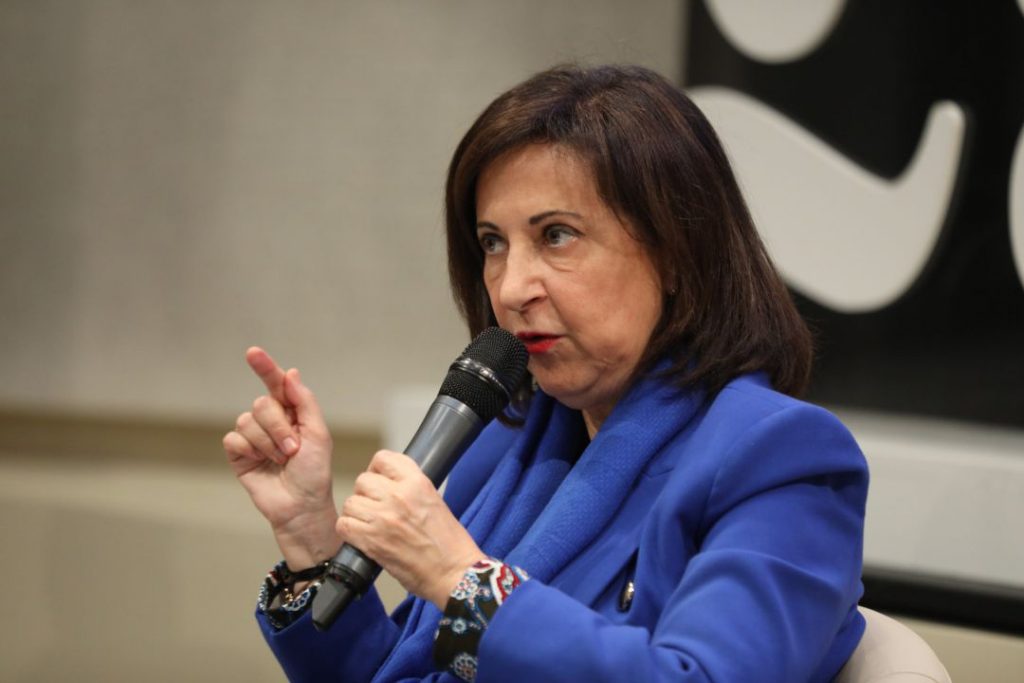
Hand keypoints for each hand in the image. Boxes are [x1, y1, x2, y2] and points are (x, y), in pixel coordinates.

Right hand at [223, 347, 341, 568]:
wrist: (300, 505)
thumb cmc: (314, 471)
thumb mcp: (318, 434)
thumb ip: (305, 402)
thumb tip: (290, 373)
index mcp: (292, 412)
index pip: (276, 383)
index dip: (265, 367)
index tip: (253, 352)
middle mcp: (271, 420)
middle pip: (261, 404)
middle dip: (279, 427)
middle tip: (293, 448)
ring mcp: (253, 437)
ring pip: (246, 421)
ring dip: (268, 443)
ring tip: (281, 459)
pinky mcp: (239, 453)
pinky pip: (233, 439)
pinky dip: (250, 451)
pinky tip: (261, 463)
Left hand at [338, 450, 485, 608]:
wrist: (453, 572)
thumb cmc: (449, 543)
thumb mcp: (434, 500)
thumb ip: (410, 488)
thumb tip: (387, 484)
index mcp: (417, 482)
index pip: (383, 459)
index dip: (377, 470)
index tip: (380, 481)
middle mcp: (398, 495)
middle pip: (362, 481)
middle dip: (366, 494)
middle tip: (375, 508)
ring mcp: (383, 518)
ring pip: (351, 503)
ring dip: (357, 514)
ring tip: (369, 524)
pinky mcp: (371, 541)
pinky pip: (344, 525)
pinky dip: (350, 531)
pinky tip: (362, 537)